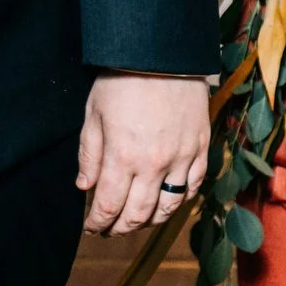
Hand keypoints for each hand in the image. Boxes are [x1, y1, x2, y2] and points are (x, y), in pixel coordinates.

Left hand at [76, 71, 209, 236]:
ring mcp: (182, 159)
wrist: (162, 55)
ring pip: (169, 207)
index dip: (98, 222)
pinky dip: (179, 201)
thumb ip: (89, 155)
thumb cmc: (121, 80)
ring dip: (151, 220)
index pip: (109, 205)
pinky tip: (167, 203)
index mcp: (123, 156)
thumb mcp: (93, 114)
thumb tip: (84, 188)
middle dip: (122, 227)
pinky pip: (193, 187)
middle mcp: (155, 165)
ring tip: (136, 222)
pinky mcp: (201, 149)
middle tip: (111, 230)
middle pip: (139, 213)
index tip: (91, 228)